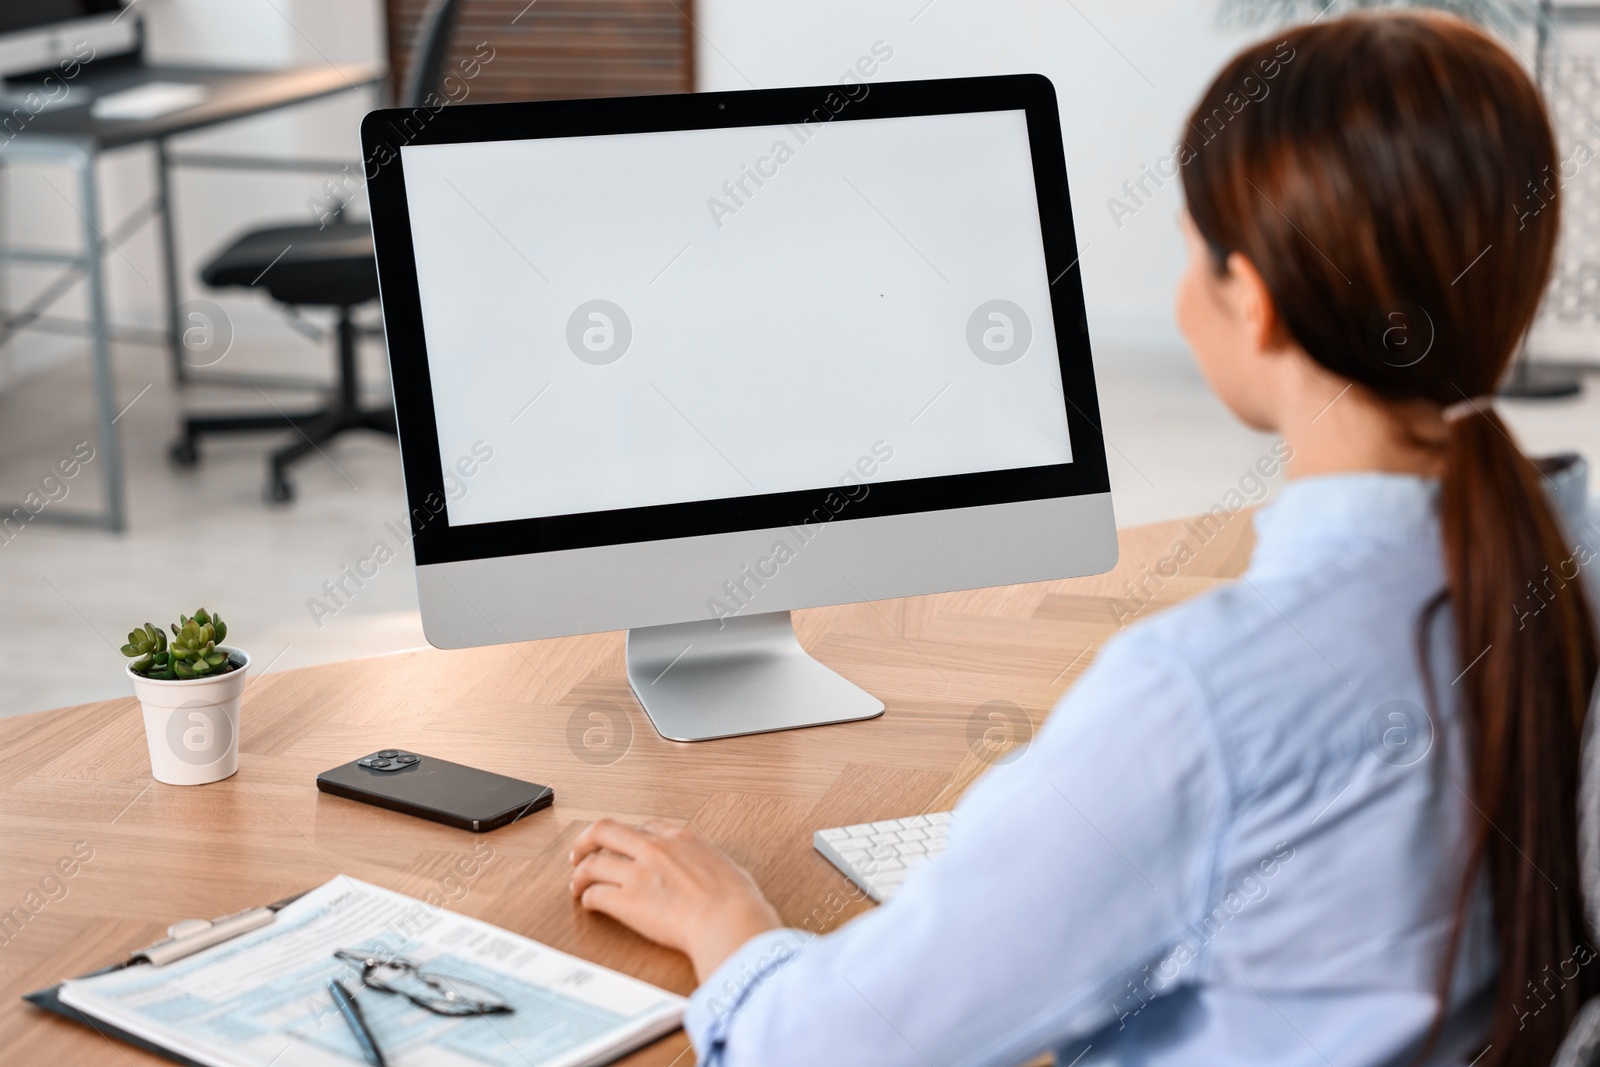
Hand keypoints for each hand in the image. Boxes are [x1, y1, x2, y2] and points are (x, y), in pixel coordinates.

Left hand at [570, 817, 782, 980]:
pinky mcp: (627, 901)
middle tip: (579, 853)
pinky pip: (595, 895)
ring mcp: (639, 873)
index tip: (620, 845)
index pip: (642, 825)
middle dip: (586, 840)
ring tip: (577, 884)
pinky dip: (588, 899)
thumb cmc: (738, 902)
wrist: (730, 922)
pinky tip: (590, 905)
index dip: (626, 835)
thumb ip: (717, 867)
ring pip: (592, 863)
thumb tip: (726, 876)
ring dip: (580, 874)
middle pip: (605, 830)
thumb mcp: (731, 868)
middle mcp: (655, 849)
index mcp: (681, 837)